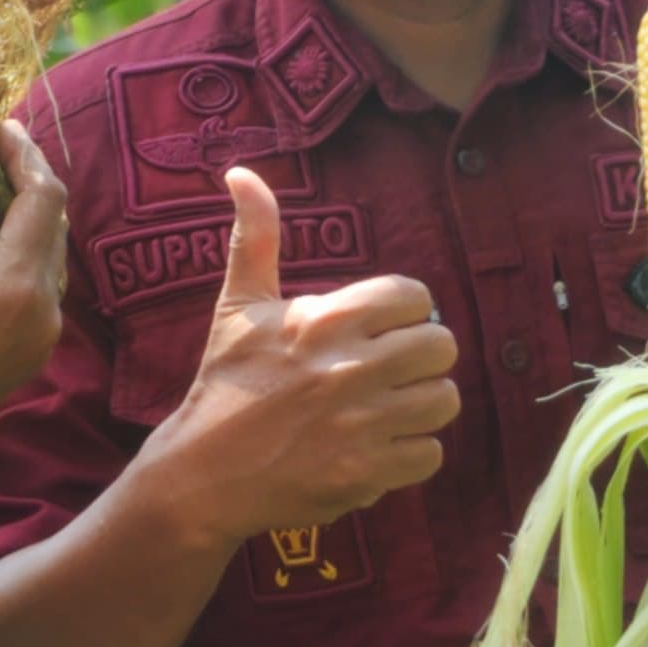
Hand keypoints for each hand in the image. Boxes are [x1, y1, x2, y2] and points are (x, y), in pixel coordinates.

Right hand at [0, 123, 67, 559]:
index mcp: (19, 286)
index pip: (43, 199)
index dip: (24, 154)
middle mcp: (46, 313)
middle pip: (52, 228)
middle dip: (24, 185)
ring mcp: (41, 340)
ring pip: (45, 259)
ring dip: (19, 222)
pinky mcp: (27, 357)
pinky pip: (34, 290)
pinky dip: (14, 258)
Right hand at [138, 170, 457, 545]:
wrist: (203, 474)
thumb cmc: (225, 383)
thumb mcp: (238, 306)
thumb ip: (255, 238)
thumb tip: (240, 172)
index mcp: (324, 320)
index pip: (414, 296)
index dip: (404, 312)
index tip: (380, 328)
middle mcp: (349, 368)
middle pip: (441, 346)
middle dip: (420, 356)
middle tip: (391, 368)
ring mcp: (361, 424)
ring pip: (444, 400)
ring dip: (422, 404)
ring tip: (390, 406)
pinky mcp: (367, 473)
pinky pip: (430, 453)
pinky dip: (410, 453)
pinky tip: (379, 446)